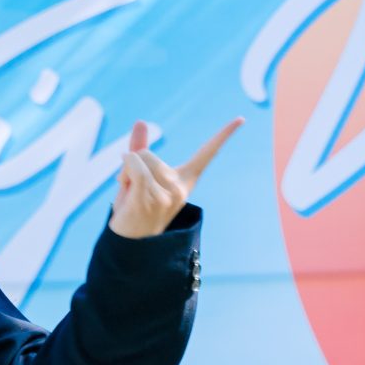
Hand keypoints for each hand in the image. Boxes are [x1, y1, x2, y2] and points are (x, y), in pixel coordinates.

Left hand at [108, 116, 242, 238]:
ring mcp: (166, 194)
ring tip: (129, 196)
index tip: (241, 119)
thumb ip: (141, 148)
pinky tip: (124, 186)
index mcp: (185, 182)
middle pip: (147, 154)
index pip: (207, 154)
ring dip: (125, 172)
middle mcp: (180, 187)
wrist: (130, 246)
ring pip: (138, 159)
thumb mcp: (140, 177)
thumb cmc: (135, 210)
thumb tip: (140, 121)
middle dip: (132, 166)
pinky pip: (133, 166)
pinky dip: (124, 170)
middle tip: (132, 192)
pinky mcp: (149, 197)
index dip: (224, 135)